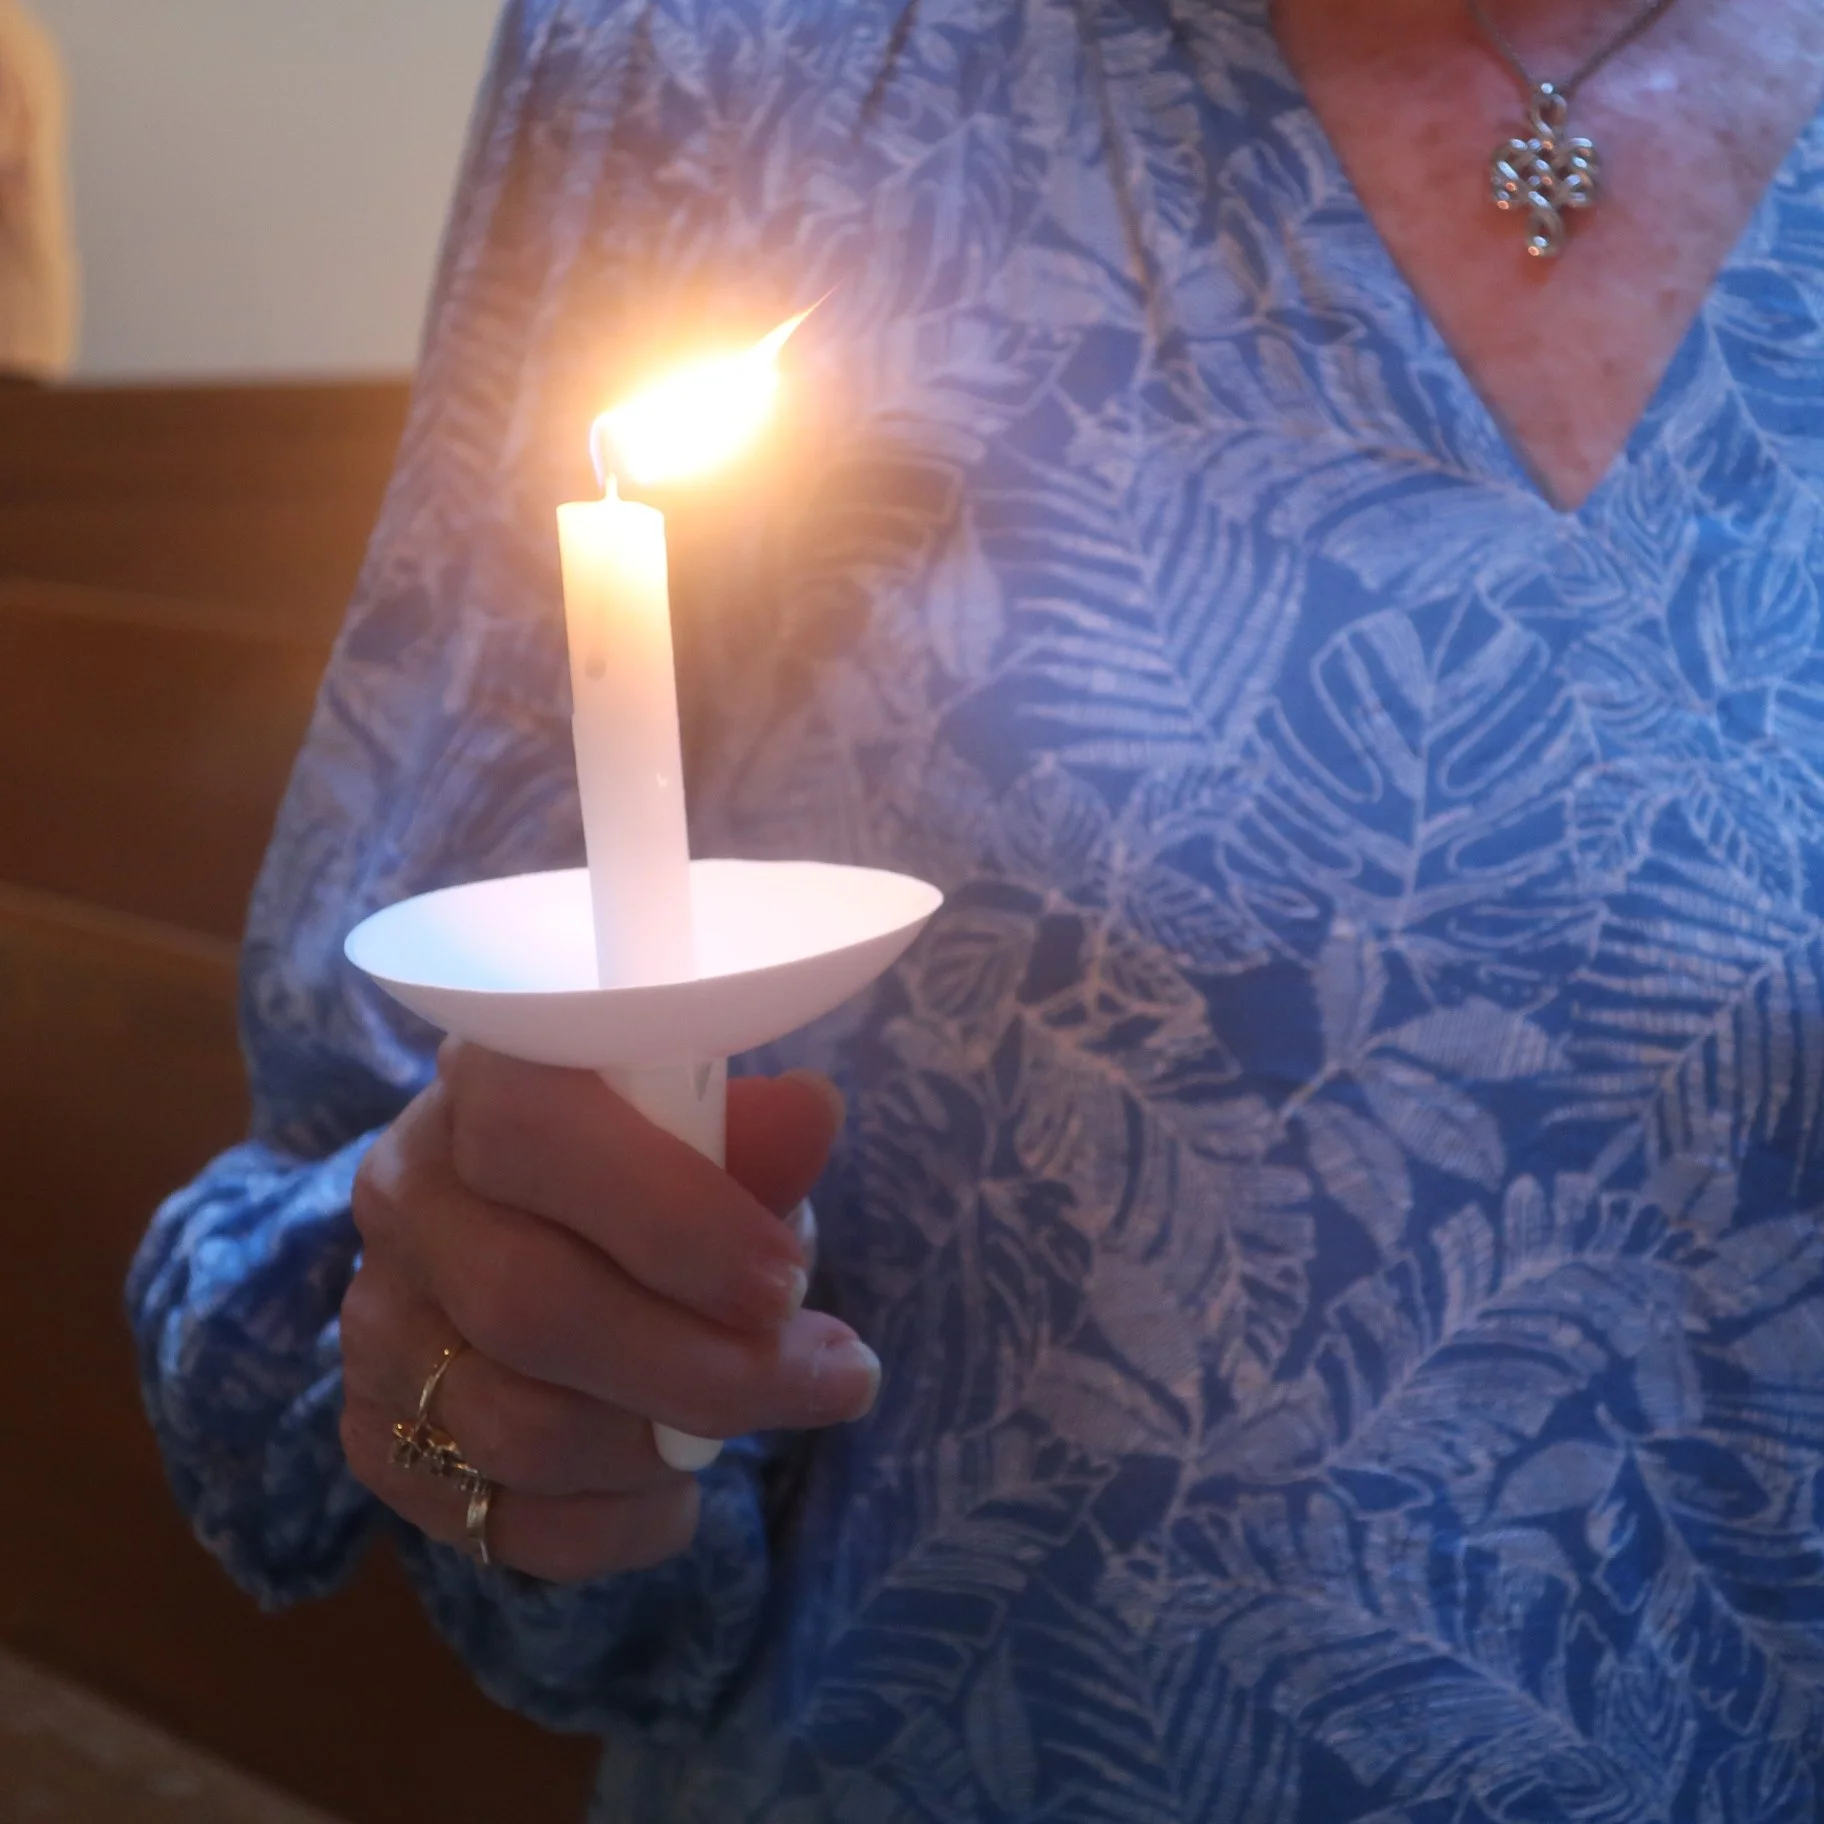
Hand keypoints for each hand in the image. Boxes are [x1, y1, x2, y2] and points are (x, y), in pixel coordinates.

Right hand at [340, 1041, 877, 1581]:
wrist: (535, 1220)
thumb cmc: (645, 1161)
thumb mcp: (704, 1129)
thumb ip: (752, 1137)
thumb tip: (812, 1113)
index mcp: (479, 1081)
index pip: (533, 1137)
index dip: (672, 1220)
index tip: (791, 1284)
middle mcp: (405, 1193)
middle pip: (529, 1307)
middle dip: (706, 1368)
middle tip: (833, 1379)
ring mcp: (378, 1319)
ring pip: (515, 1428)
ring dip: (665, 1449)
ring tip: (753, 1422)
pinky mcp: (374, 1430)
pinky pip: (493, 1520)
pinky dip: (612, 1528)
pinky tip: (675, 1491)